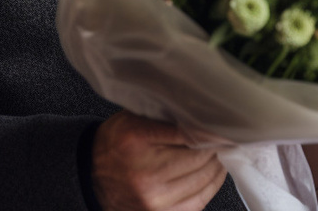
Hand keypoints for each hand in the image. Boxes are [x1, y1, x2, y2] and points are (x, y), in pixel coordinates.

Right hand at [91, 111, 226, 210]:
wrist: (91, 175)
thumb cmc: (116, 142)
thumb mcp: (133, 118)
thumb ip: (165, 116)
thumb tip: (204, 116)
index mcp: (137, 140)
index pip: (188, 133)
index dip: (212, 130)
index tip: (225, 125)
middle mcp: (145, 173)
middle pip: (200, 157)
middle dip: (215, 147)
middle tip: (223, 138)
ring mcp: (153, 199)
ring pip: (203, 179)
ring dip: (216, 165)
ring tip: (219, 154)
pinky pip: (199, 201)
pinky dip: (211, 185)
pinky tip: (213, 173)